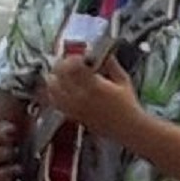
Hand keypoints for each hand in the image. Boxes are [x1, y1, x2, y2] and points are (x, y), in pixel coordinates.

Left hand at [36, 58, 150, 148]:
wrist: (126, 127)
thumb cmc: (127, 105)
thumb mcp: (123, 80)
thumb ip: (112, 65)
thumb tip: (105, 53)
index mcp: (94, 86)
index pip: (74, 67)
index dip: (73, 58)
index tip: (78, 56)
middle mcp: (81, 97)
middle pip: (59, 75)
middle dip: (61, 65)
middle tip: (67, 62)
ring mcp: (73, 107)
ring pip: (52, 88)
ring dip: (54, 77)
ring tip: (61, 72)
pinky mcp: (71, 114)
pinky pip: (54, 101)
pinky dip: (53, 91)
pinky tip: (59, 87)